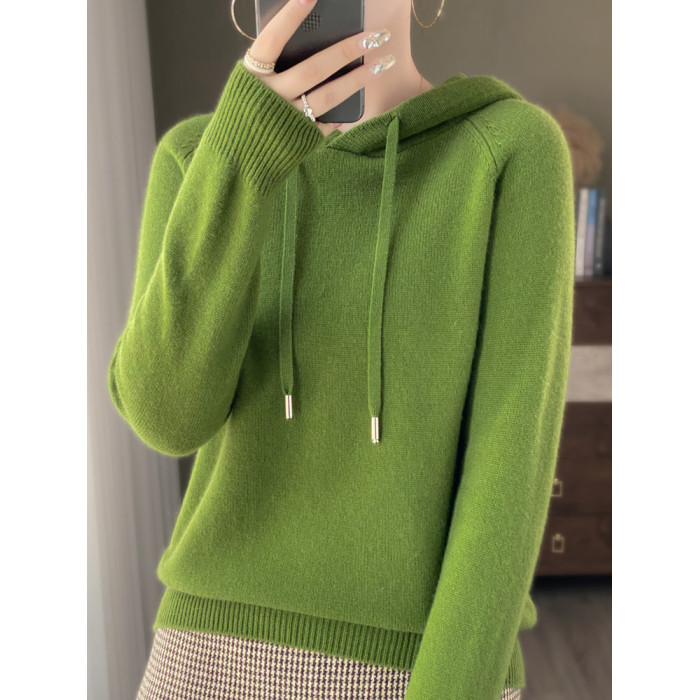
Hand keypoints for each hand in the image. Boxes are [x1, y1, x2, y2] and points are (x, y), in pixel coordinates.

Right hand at [242, 0, 394, 135]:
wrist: (236, 159)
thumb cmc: (247, 112)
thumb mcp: (250, 85)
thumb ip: (273, 65)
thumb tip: (313, 41)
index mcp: (251, 76)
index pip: (271, 39)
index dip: (290, 17)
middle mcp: (270, 97)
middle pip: (314, 69)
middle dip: (347, 50)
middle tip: (375, 36)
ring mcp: (286, 120)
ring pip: (328, 96)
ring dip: (358, 79)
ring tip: (380, 64)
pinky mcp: (300, 140)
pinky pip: (328, 123)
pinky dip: (344, 111)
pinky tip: (361, 97)